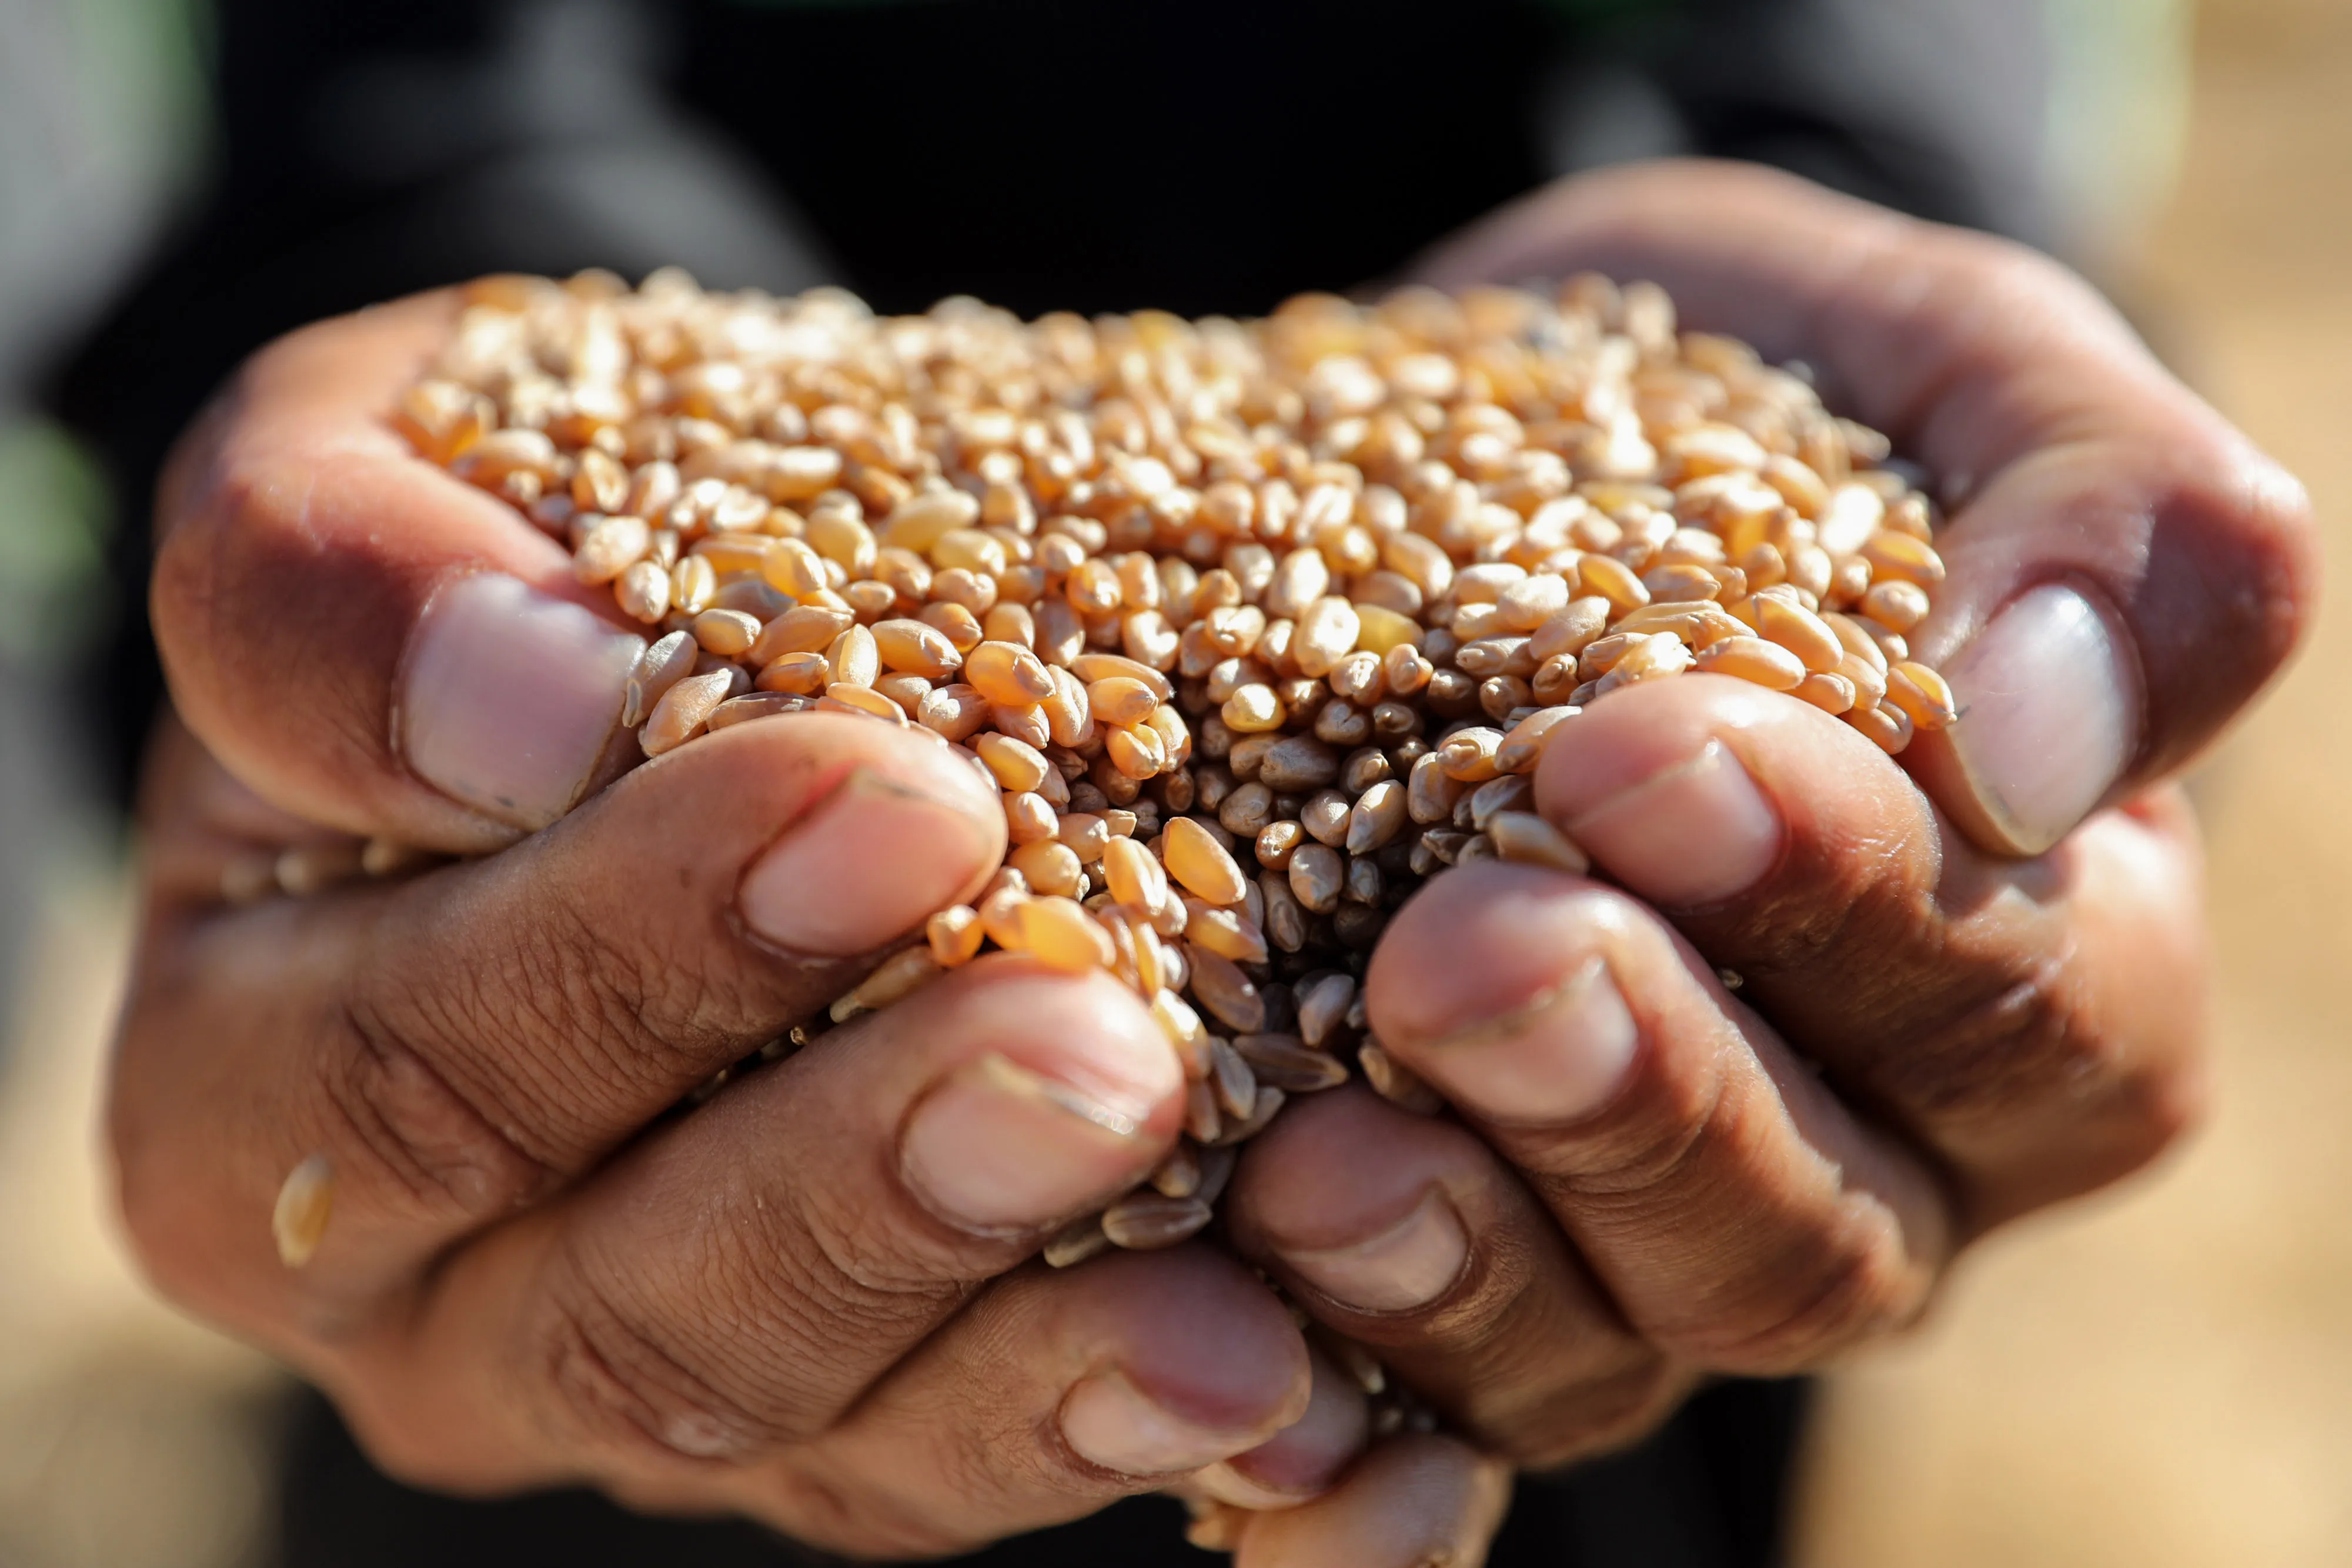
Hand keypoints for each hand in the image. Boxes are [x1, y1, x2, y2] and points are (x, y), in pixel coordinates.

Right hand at [115, 300, 1385, 1556]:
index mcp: (260, 1085)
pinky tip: (1318, 1405)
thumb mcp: (360, 483)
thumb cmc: (498, 552)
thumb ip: (340, 586)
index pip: (417, 1065)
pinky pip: (970, 1477)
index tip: (898, 800)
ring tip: (1240, 1314)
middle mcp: (441, 1290)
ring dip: (1033, 1375)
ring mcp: (653, 1379)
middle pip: (623, 1312)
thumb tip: (533, 701)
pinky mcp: (845, 1421)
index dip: (643, 948)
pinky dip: (1137, 1444)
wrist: (661, 637)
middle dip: (871, 1185)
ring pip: (820, 1444)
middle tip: (1103, 1054)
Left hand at [1220, 160, 2313, 1475]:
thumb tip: (2046, 736)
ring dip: (1464, 1273)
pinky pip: (1426, 1427)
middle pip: (1806, 1226)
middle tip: (1460, 960)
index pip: (2012, 997)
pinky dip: (1346, 1464)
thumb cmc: (1751, 397)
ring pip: (1608, 1346)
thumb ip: (2102, 511)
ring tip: (1306, 1168)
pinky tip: (1239, 1437)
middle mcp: (1862, 1149)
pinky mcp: (1445, 1265)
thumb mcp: (1950, 365)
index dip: (1841, 899)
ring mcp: (1637, 1239)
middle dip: (1636, 1100)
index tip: (1632, 753)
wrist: (1493, 450)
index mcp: (2044, 965)